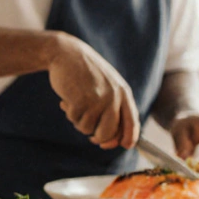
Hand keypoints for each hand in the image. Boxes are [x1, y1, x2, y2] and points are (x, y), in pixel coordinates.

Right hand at [47, 34, 138, 149]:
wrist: (66, 53)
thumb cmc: (85, 72)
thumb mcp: (106, 86)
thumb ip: (112, 108)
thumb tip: (109, 141)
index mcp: (124, 93)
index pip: (132, 125)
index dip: (125, 140)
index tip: (114, 145)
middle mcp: (114, 98)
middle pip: (109, 133)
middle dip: (98, 137)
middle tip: (91, 135)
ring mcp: (98, 100)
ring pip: (88, 129)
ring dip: (79, 121)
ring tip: (76, 104)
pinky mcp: (81, 101)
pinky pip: (75, 121)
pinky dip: (69, 113)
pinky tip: (67, 99)